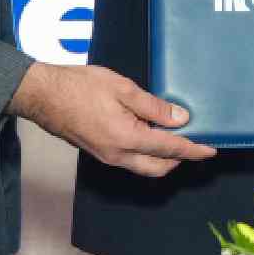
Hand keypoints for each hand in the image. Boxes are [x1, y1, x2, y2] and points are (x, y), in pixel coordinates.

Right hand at [8, 61, 216, 176]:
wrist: (42, 96)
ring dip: (163, 158)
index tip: (211, 149)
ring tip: (175, 138)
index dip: (193, 150)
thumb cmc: (78, 86)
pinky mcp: (99, 152)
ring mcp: (106, 157)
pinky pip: (130, 161)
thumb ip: (153, 106)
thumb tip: (180, 119)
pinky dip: (147, 154)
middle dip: (180, 159)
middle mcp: (118, 155)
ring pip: (144, 167)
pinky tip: (150, 136)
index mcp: (127, 138)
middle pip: (159, 168)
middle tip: (195, 144)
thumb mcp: (121, 88)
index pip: (170, 149)